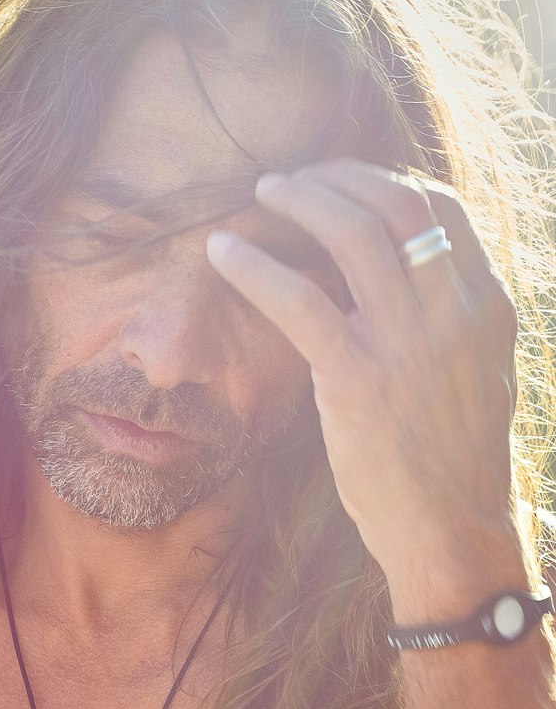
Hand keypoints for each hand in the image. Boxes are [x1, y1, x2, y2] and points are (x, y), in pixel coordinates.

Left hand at [206, 158, 520, 595]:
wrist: (452, 531)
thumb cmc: (454, 460)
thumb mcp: (479, 371)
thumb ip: (451, 316)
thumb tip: (408, 273)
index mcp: (486, 304)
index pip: (441, 207)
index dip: (384, 180)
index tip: (344, 181)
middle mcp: (453, 310)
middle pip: (395, 203)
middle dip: (338, 177)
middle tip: (293, 180)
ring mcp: (406, 341)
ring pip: (351, 233)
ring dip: (299, 200)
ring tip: (263, 194)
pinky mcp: (356, 377)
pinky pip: (297, 299)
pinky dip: (254, 266)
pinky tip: (221, 251)